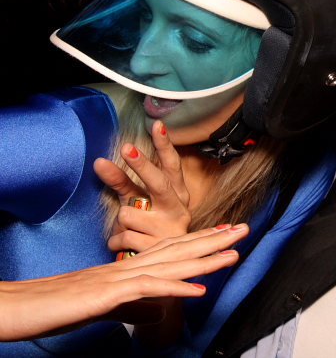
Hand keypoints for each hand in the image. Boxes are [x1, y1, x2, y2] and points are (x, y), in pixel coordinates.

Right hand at [0, 224, 248, 341]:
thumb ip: (134, 308)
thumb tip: (158, 313)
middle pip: (178, 249)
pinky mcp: (107, 294)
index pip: (172, 249)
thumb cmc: (57, 306)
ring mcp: (118, 278)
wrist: (19, 306)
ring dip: (205, 257)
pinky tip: (199, 289)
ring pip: (170, 263)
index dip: (201, 241)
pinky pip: (148, 289)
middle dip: (214, 240)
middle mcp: (128, 267)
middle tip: (243, 229)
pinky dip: (176, 287)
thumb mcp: (106, 310)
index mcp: (128, 268)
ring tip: (234, 250)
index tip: (226, 233)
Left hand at [94, 120, 191, 253]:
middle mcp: (177, 208)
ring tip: (130, 230)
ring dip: (121, 222)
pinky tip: (124, 244)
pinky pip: (123, 235)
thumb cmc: (151, 227)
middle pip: (157, 183)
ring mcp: (169, 229)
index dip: (165, 145)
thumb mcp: (142, 203)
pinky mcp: (157, 248)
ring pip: (129, 212)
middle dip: (142, 165)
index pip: (172, 165)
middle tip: (125, 147)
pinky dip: (116, 240)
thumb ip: (122, 182)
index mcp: (177, 194)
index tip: (156, 125)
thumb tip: (99, 161)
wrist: (165, 269)